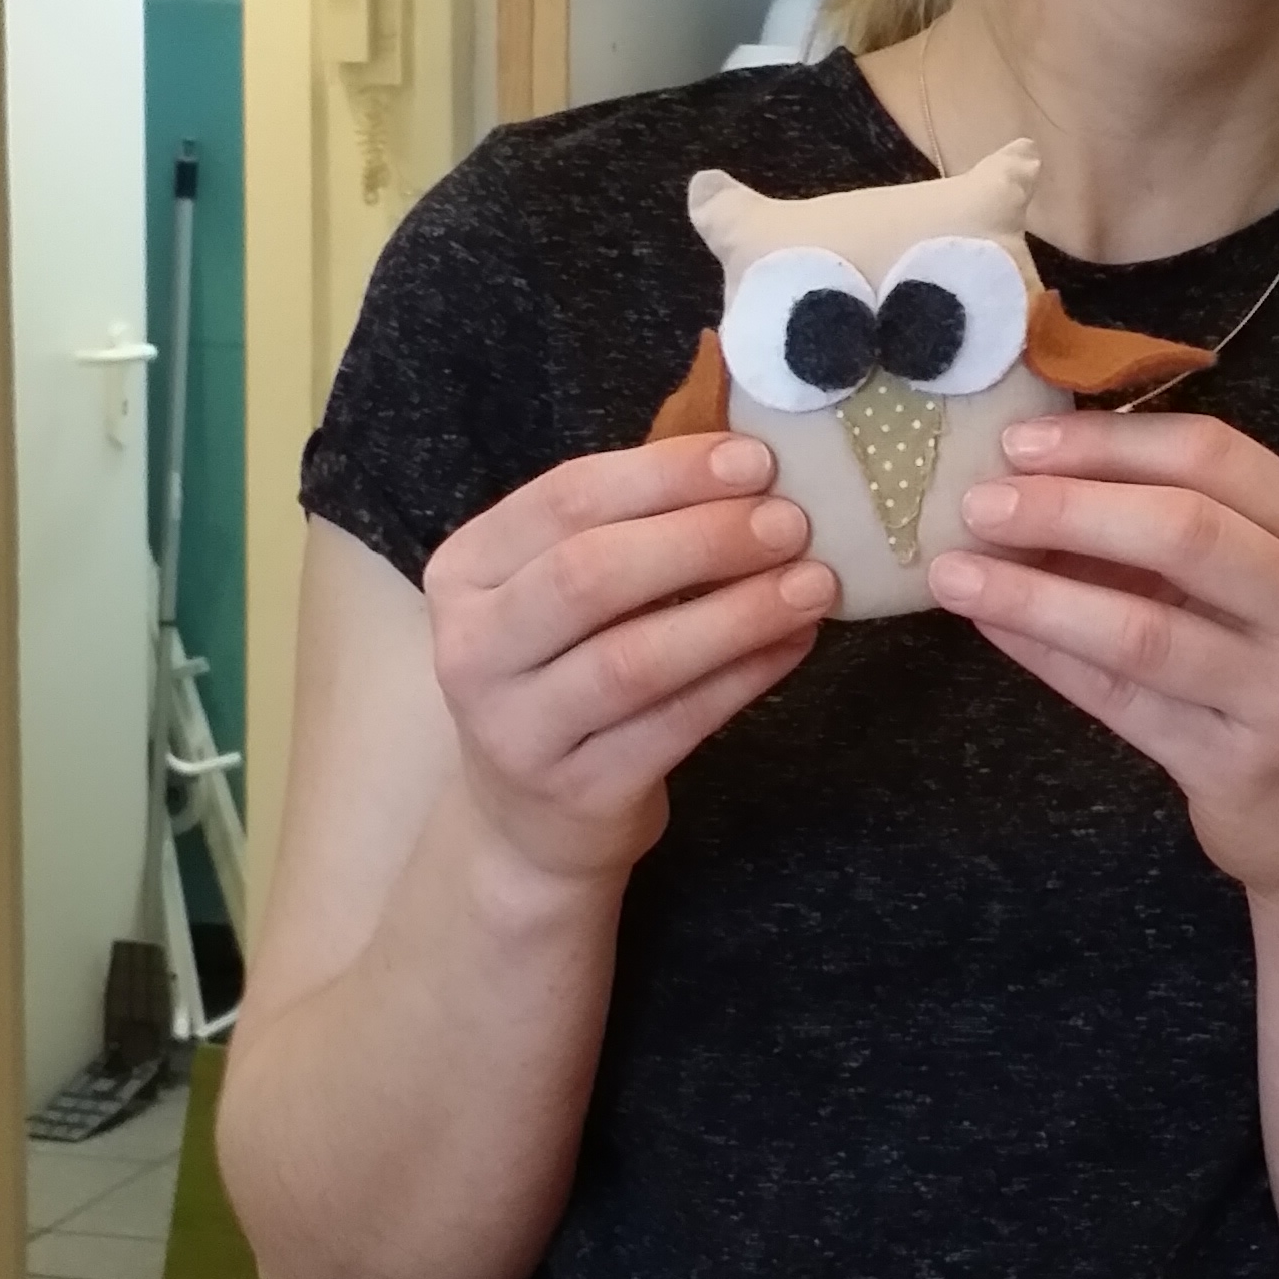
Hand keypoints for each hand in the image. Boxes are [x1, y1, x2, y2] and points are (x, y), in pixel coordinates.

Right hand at [423, 433, 832, 886]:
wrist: (531, 819)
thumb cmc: (564, 673)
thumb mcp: (562, 593)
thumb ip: (632, 529)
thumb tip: (755, 474)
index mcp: (466, 571)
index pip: (565, 499)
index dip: (665, 475)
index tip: (755, 460)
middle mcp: (471, 650)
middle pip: (591, 574)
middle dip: (703, 540)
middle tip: (791, 523)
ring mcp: (517, 731)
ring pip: (634, 659)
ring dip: (736, 614)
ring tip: (813, 585)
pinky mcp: (578, 793)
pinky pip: (674, 725)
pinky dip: (743, 678)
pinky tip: (795, 644)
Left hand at [926, 412, 1278, 902]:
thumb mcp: (1272, 589)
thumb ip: (1183, 530)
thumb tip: (1038, 476)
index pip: (1214, 458)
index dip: (1107, 443)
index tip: (1018, 442)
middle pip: (1184, 532)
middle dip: (1067, 509)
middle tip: (977, 505)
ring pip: (1142, 630)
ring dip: (1034, 594)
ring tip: (952, 573)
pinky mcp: (1237, 767)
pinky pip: (1121, 700)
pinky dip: (1047, 656)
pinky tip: (991, 626)